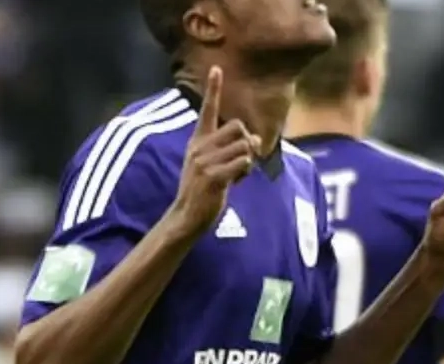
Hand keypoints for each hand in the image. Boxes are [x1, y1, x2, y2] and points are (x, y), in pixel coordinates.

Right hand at [170, 66, 260, 234]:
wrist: (187, 214)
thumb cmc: (204, 189)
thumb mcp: (215, 165)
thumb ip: (233, 149)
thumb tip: (255, 138)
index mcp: (198, 141)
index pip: (207, 110)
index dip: (214, 89)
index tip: (217, 68)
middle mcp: (200, 147)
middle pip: (238, 127)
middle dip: (246, 142)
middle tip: (241, 161)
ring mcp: (205, 161)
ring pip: (244, 146)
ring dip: (248, 160)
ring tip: (236, 174)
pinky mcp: (214, 176)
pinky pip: (244, 162)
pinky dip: (246, 171)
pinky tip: (235, 182)